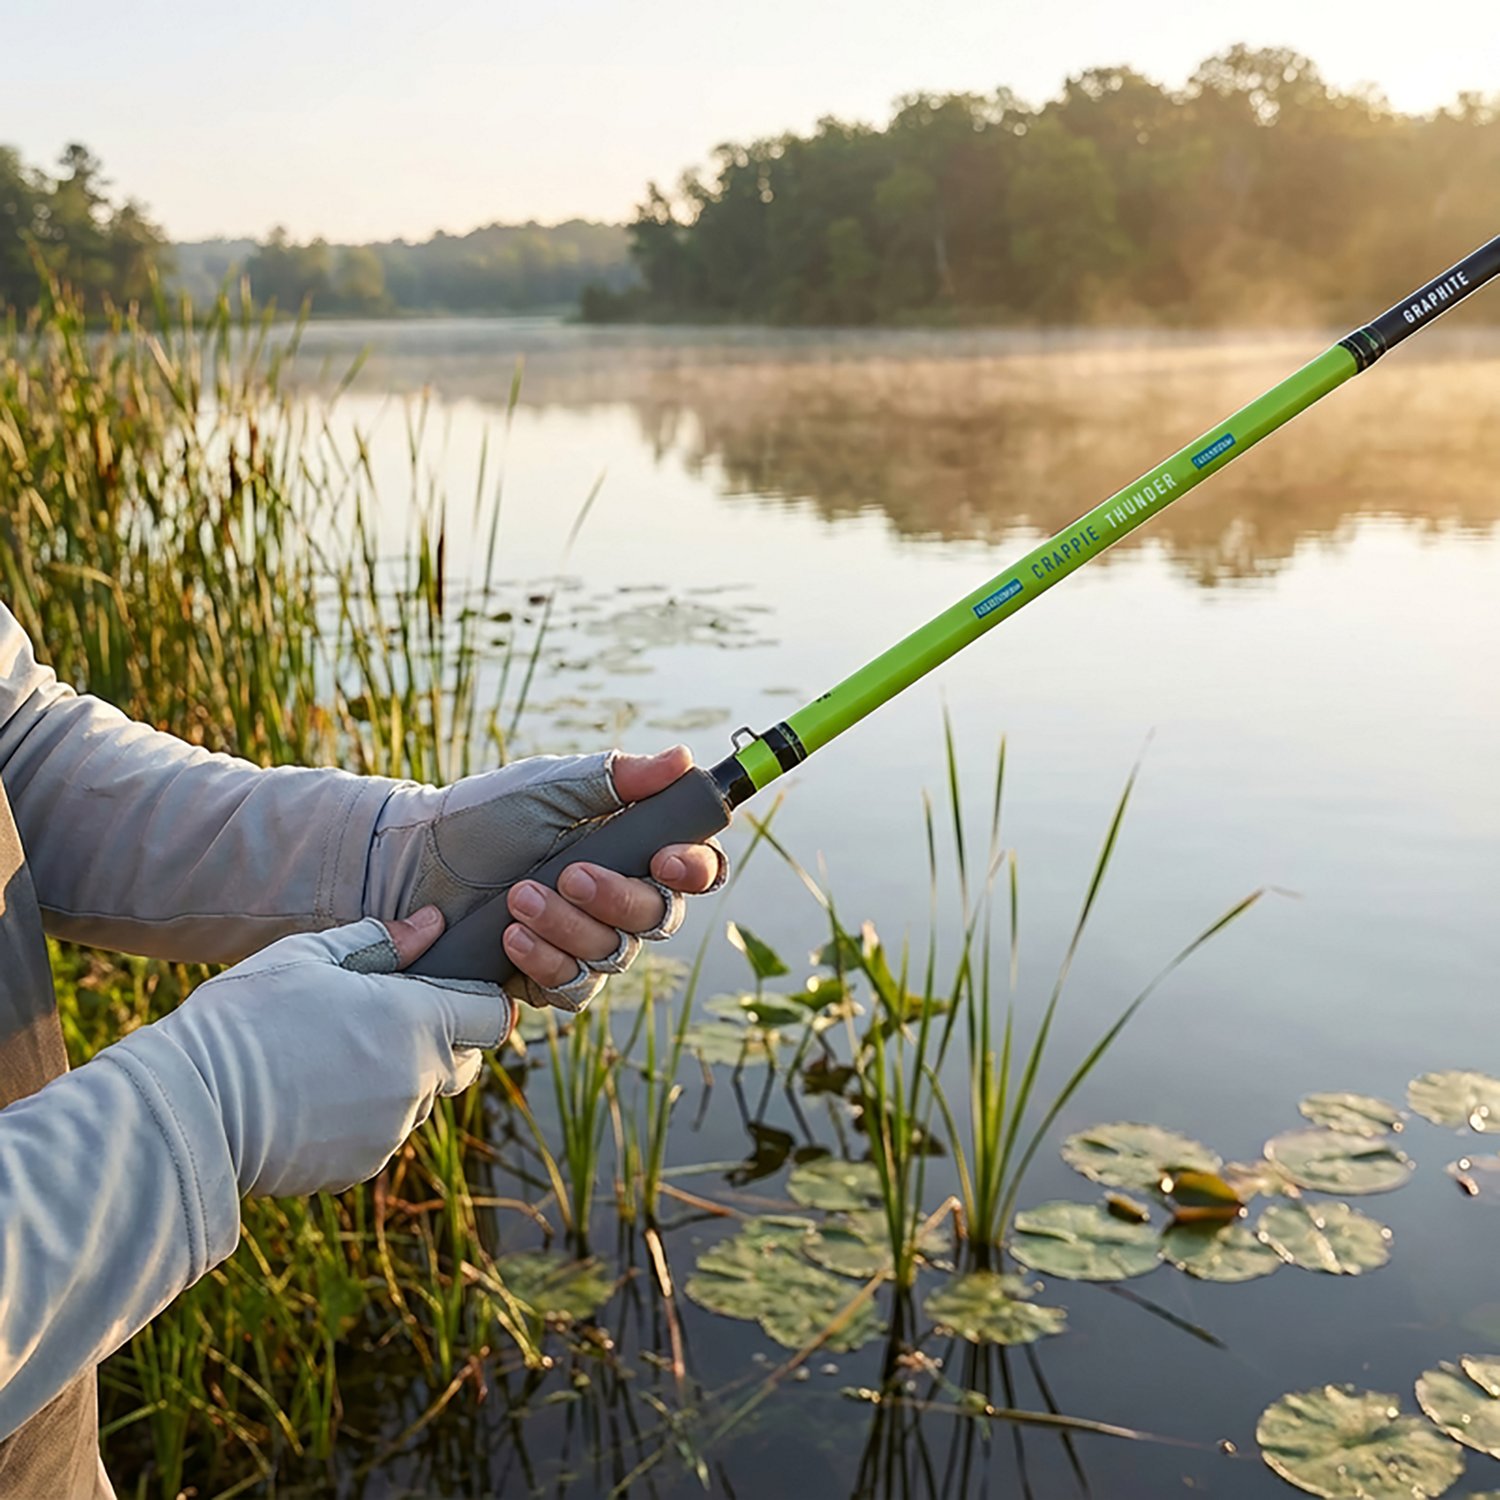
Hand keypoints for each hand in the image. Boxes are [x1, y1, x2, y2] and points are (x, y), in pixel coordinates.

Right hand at [114, 909, 508, 1196]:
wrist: (192, 1108)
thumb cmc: (248, 1016)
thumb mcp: (311, 956)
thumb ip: (382, 940)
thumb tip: (432, 924)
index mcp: (418, 1022)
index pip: (493, 1015)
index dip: (480, 1000)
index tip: (452, 991)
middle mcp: (419, 1081)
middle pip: (464, 1060)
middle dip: (442, 1040)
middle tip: (387, 1019)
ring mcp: (392, 1131)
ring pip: (420, 1099)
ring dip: (397, 1079)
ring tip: (332, 1055)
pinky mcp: (362, 1166)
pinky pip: (381, 1134)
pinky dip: (362, 1116)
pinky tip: (312, 1095)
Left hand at [364, 746, 726, 1012]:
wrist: (413, 861)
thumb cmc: (483, 816)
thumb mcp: (550, 788)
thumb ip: (617, 778)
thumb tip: (681, 759)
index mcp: (631, 849)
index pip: (692, 869)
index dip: (695, 867)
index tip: (667, 858)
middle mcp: (618, 902)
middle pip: (659, 918)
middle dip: (618, 899)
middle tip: (570, 873)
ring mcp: (586, 944)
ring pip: (614, 956)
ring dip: (569, 927)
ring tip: (518, 896)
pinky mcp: (549, 978)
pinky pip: (573, 987)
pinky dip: (545, 962)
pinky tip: (512, 936)